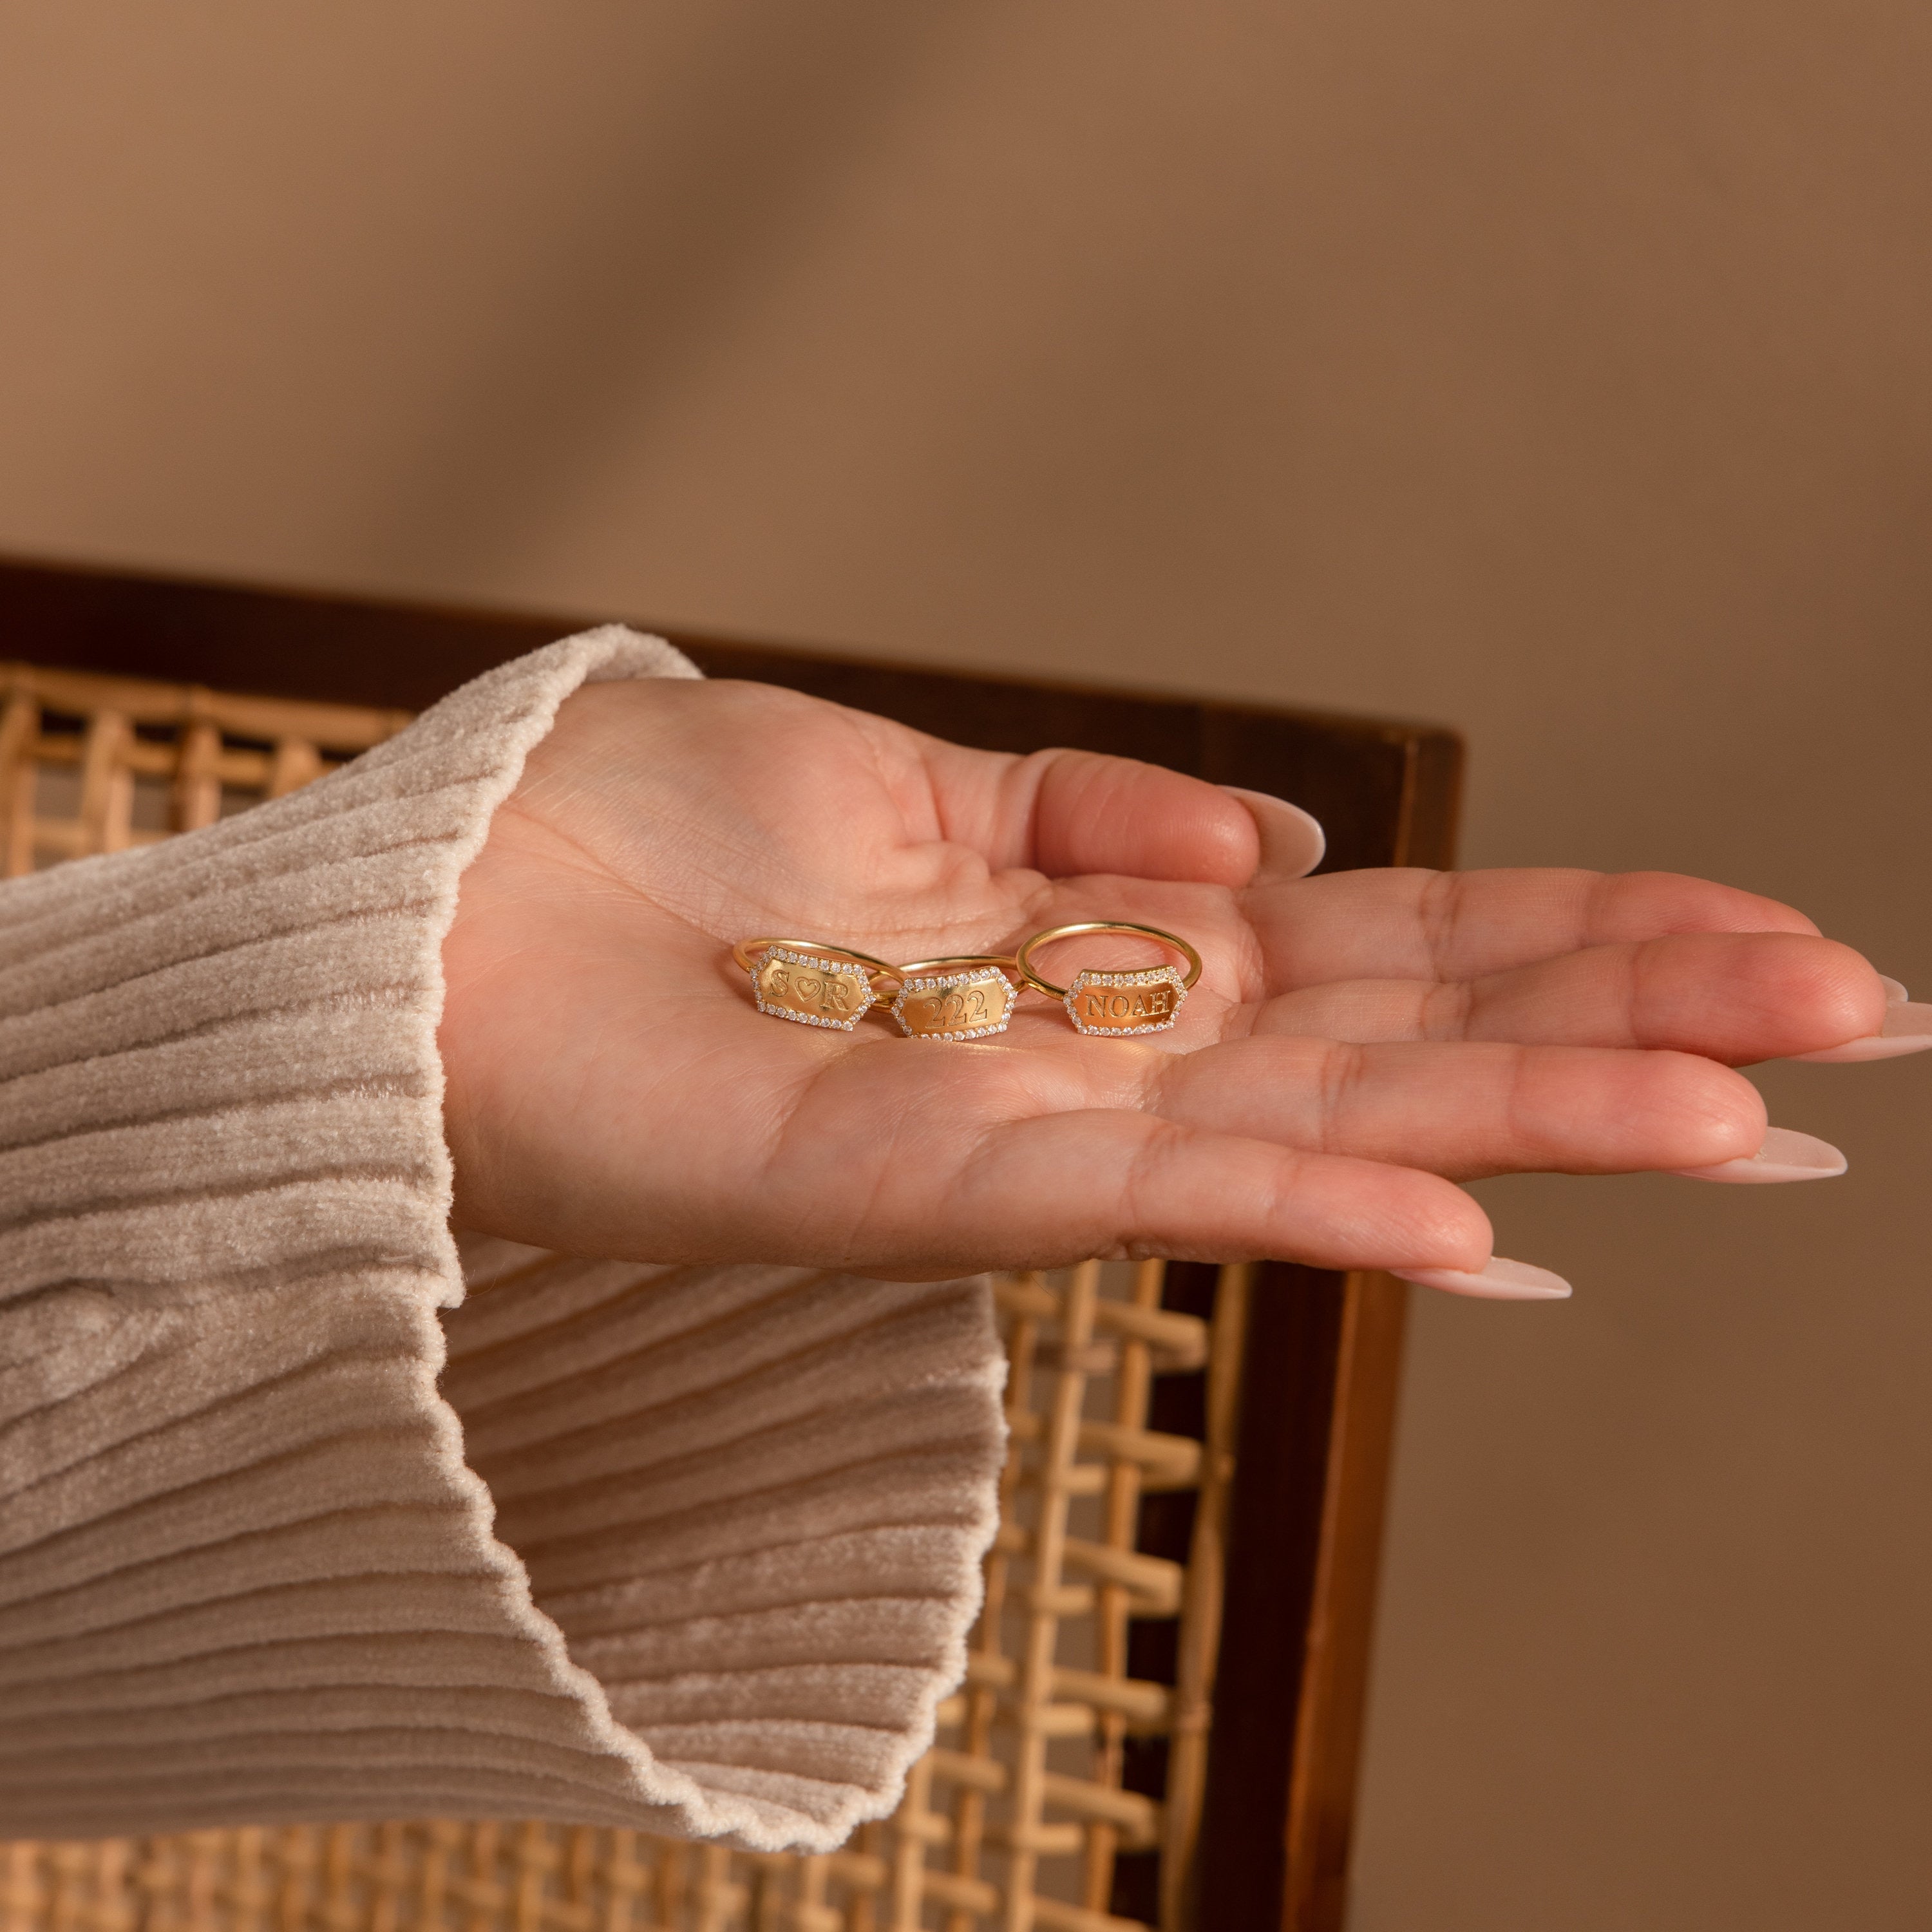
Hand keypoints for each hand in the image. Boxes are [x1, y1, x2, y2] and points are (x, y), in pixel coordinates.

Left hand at [438, 676, 1904, 1289]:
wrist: (441, 927)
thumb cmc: (649, 842)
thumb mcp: (906, 788)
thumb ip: (1095, 820)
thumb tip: (1289, 842)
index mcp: (1105, 956)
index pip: (1385, 951)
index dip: (1572, 939)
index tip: (1758, 937)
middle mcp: (1099, 1057)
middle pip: (1400, 1035)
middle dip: (1622, 1021)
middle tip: (1848, 1023)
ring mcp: (1023, 1135)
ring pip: (1322, 1124)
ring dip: (1533, 1116)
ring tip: (1741, 1115)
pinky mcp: (910, 1188)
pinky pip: (1145, 1197)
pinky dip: (1308, 1203)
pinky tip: (1473, 1210)